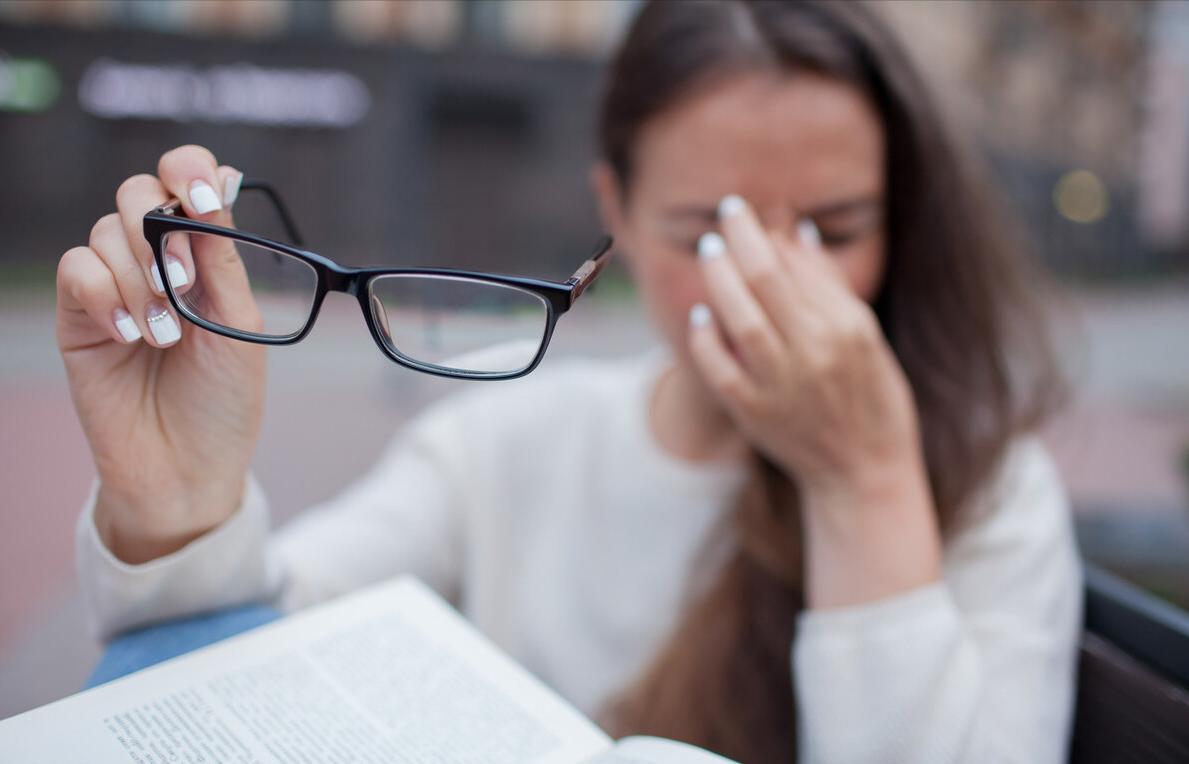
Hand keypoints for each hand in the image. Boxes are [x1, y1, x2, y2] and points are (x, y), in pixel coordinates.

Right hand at [56, 146, 265, 562]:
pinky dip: (104, 294)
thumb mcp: (239, 326)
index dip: (190, 171)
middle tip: (181, 286)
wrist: (187, 470)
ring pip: (107, 231)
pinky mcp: (79, 316)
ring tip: (164, 337)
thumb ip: (222, 259)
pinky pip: (76, 268)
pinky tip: (130, 335)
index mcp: (206, 257)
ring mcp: (116, 287)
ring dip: (139, 278)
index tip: (202, 198)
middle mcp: (158, 262)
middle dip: (159, 231)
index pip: (188, 183)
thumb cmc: (224, 402)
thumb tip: (218, 186)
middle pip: (137, 192)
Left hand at [687, 194, 920, 499]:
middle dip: (738, 242)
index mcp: (846, 328)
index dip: (759, 233)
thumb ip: (827, 283)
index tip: (740, 211)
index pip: (792, 266)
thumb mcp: (865, 334)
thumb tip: (795, 230)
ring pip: (741, 321)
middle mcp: (816, 353)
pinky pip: (720, 370)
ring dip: (719, 281)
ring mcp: (784, 386)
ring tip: (709, 252)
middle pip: (765, 283)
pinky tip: (700, 315)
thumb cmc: (870, 394)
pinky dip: (706, 340)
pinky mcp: (756, 414)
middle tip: (722, 219)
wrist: (864, 470)